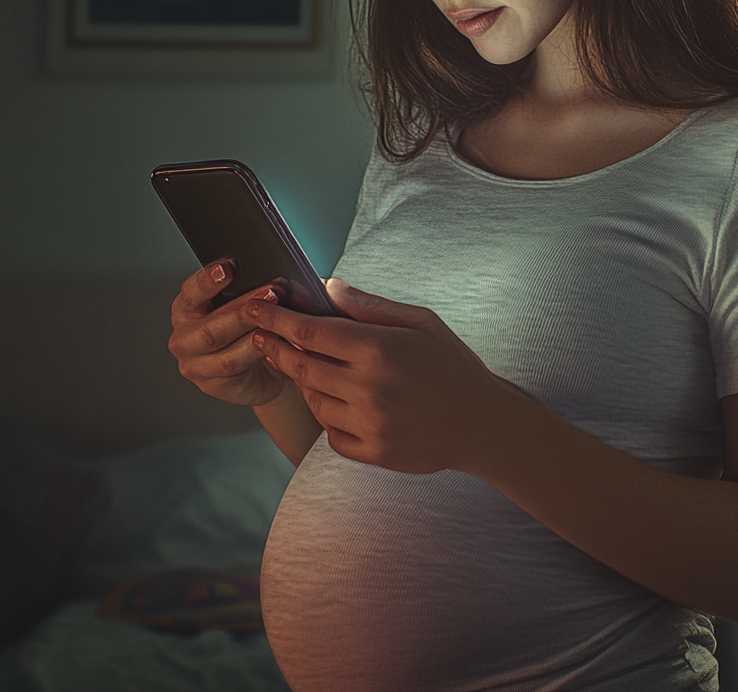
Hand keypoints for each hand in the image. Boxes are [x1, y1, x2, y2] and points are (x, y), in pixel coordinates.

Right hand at [168, 261, 291, 406]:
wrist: (261, 374)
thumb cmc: (251, 333)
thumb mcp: (248, 307)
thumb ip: (255, 293)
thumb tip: (281, 282)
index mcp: (188, 309)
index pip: (192, 291)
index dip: (209, 278)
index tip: (230, 266)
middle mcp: (184, 335)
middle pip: (211, 321)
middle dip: (244, 306)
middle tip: (272, 292)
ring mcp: (194, 362)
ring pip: (221, 344)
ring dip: (251, 328)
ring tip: (276, 319)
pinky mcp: (209, 383)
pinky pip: (232, 365)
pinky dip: (254, 352)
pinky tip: (271, 342)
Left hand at [246, 278, 523, 473]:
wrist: (482, 422)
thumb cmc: (452, 364)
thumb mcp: (420, 321)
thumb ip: (369, 305)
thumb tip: (328, 285)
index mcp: (379, 349)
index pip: (310, 331)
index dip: (276, 319)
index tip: (255, 308)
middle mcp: (368, 387)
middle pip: (302, 366)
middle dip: (278, 347)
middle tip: (263, 334)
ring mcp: (369, 423)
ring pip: (313, 400)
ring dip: (305, 382)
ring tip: (312, 367)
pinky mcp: (372, 452)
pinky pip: (330, 433)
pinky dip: (328, 417)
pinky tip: (340, 402)